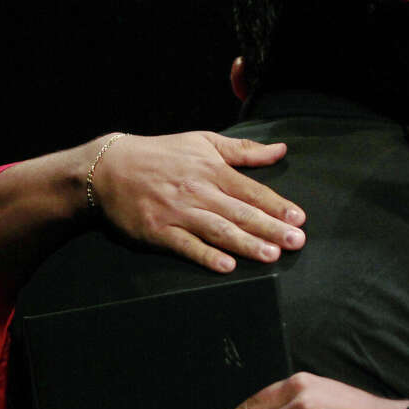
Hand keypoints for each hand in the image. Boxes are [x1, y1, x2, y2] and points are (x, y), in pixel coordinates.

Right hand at [91, 131, 305, 270]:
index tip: (299, 218)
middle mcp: (198, 191)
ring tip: (271, 256)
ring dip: (246, 244)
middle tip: (296, 242)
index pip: (251, 190)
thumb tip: (280, 149)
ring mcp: (178, 213)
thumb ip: (243, 150)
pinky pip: (186, 246)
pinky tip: (227, 266)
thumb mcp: (203, 142)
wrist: (108, 168)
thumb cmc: (162, 154)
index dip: (277, 205)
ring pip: (218, 230)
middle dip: (271, 228)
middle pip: (240, 213)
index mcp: (212, 170)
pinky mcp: (158, 232)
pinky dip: (206, 256)